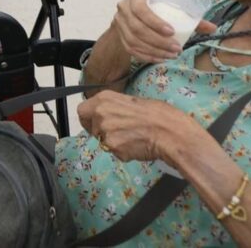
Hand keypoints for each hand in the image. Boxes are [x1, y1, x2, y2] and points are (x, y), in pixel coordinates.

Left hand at [77, 91, 203, 164]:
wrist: (169, 131)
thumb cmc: (157, 114)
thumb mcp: (131, 101)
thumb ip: (114, 107)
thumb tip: (108, 113)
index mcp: (104, 98)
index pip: (81, 111)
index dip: (87, 119)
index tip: (94, 124)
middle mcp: (100, 113)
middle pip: (90, 128)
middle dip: (100, 132)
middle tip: (116, 133)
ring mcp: (105, 131)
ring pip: (102, 141)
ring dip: (114, 142)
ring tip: (133, 138)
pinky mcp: (112, 147)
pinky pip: (114, 152)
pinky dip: (123, 152)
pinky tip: (136, 145)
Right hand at [111, 0, 215, 62]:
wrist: (130, 15)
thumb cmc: (153, 9)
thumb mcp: (167, 7)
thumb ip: (188, 16)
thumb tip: (212, 28)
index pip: (141, 10)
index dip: (155, 22)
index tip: (172, 31)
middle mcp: (123, 10)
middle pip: (138, 29)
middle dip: (159, 41)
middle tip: (176, 48)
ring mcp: (119, 25)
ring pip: (134, 41)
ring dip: (154, 50)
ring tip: (171, 55)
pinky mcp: (120, 38)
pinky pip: (132, 50)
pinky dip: (146, 56)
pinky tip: (160, 58)